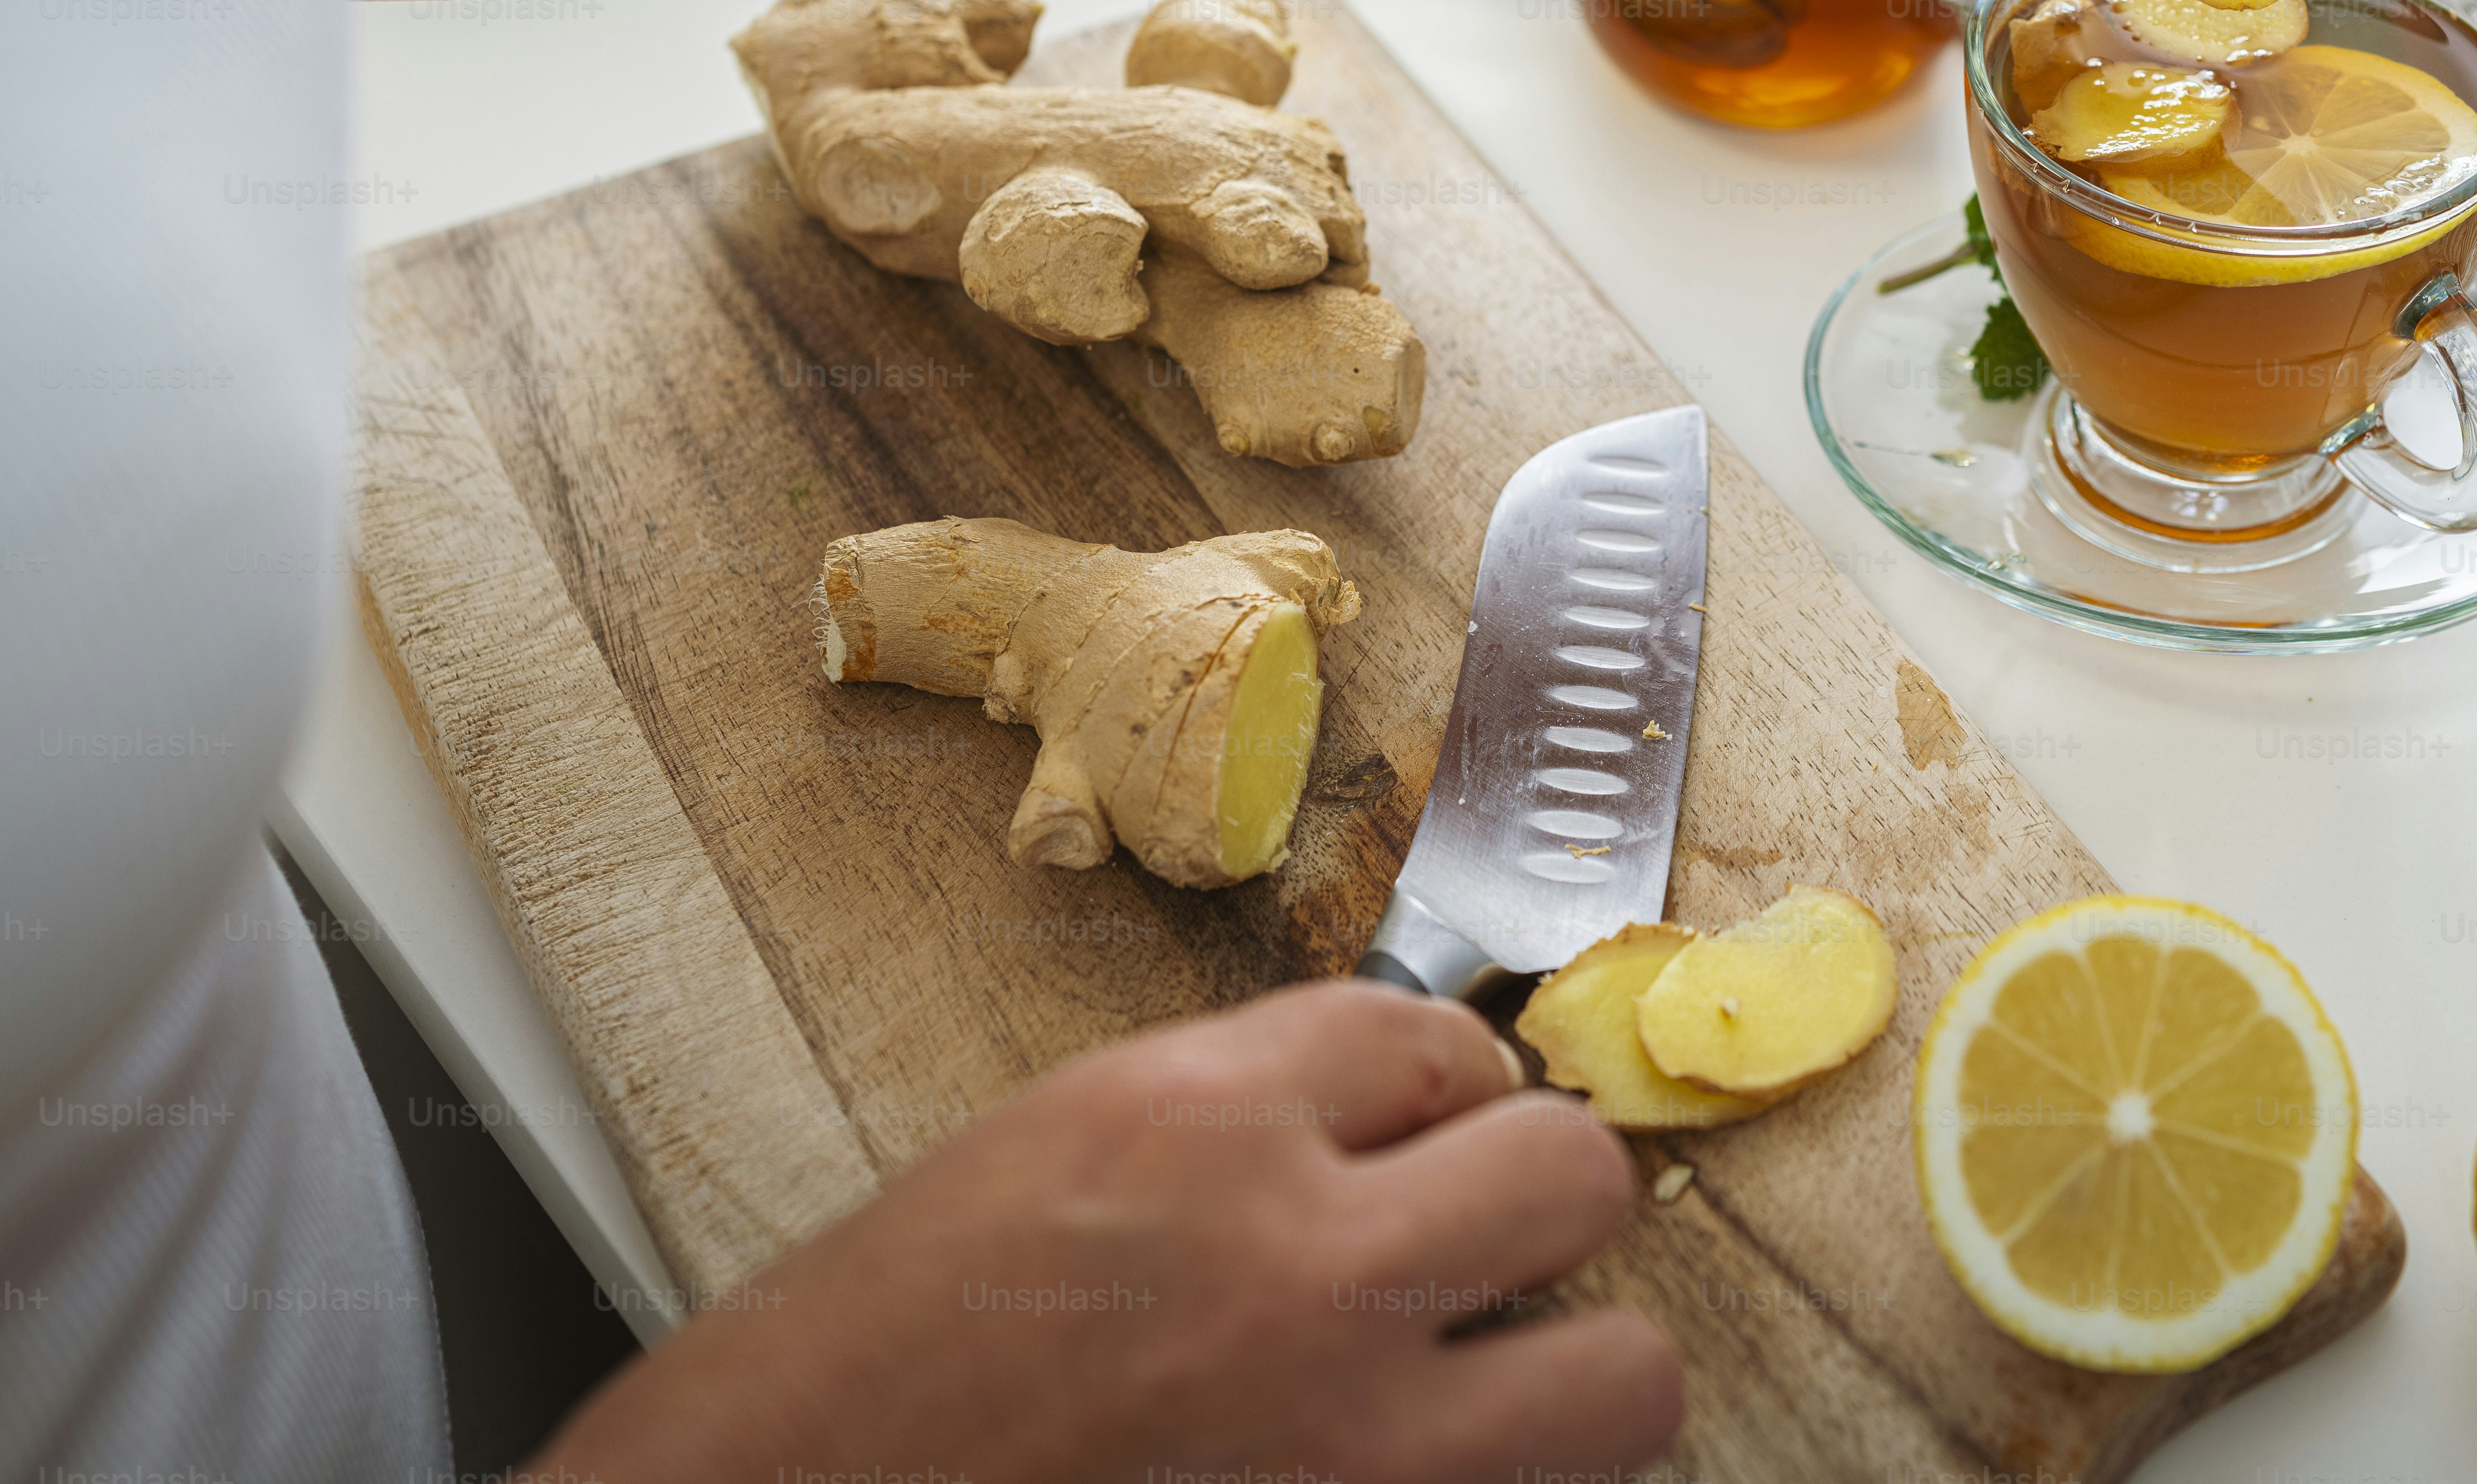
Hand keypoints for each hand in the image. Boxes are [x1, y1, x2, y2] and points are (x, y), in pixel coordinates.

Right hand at [538, 983, 1674, 1483]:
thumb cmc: (851, 1381)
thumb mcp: (1036, 1170)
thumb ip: (1227, 1133)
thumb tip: (1385, 1127)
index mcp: (1193, 1131)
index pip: (1434, 1036)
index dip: (1434, 1090)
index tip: (1419, 1132)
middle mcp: (1300, 1270)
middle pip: (1571, 1176)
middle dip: (1531, 1207)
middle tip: (1471, 1251)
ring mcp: (1357, 1451)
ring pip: (1625, 1375)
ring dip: (1564, 1374)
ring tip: (1479, 1392)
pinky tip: (1400, 1478)